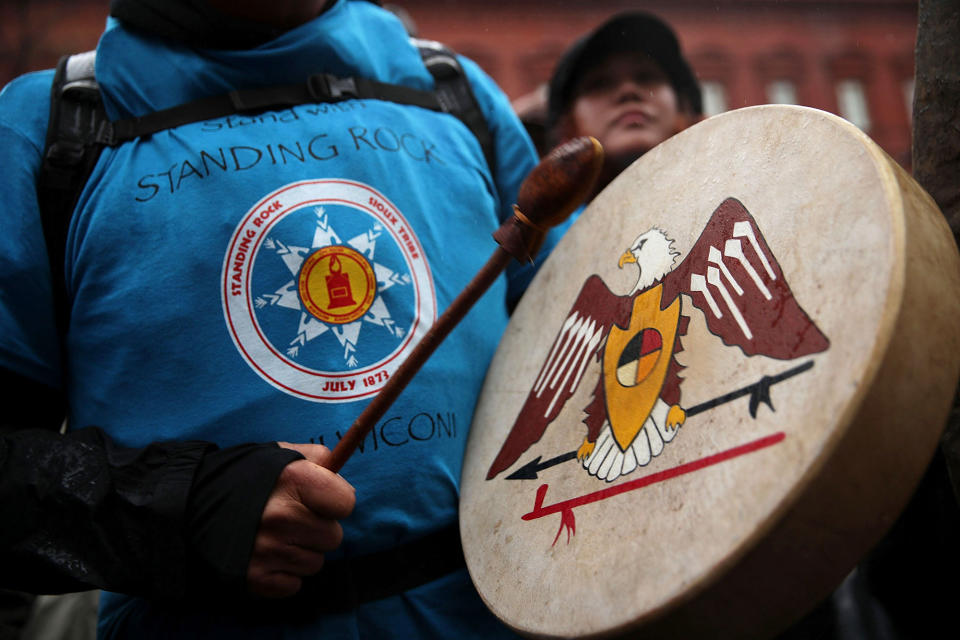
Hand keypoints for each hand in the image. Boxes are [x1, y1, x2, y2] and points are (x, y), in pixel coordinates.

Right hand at [246, 443, 355, 597]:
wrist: (187, 506)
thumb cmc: (239, 477)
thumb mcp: (277, 455)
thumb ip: (315, 459)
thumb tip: (344, 481)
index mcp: (293, 480)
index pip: (346, 503)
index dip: (335, 502)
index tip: (319, 501)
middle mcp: (283, 516)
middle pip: (333, 537)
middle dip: (317, 529)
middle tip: (292, 519)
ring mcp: (269, 550)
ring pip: (315, 563)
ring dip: (301, 552)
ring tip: (275, 536)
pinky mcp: (256, 578)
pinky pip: (294, 584)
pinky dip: (283, 574)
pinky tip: (265, 555)